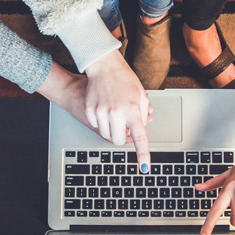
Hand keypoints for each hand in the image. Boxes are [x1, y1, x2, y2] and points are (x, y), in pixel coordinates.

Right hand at [84, 50, 151, 171]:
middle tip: (125, 126)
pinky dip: (101, 122)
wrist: (104, 66)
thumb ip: (143, 115)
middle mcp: (117, 113)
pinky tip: (104, 108)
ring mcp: (101, 112)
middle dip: (122, 137)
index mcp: (133, 110)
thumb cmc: (125, 80)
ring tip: (115, 114)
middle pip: (119, 141)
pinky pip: (96, 126)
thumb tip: (139, 131)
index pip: (140, 138)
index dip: (143, 155)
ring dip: (112, 130)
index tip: (144, 167)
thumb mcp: (141, 96)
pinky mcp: (90, 110)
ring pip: (106, 135)